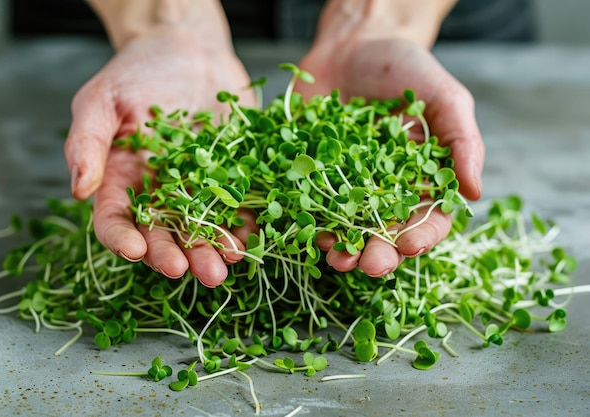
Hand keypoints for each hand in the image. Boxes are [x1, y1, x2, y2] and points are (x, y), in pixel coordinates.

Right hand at [64, 31, 254, 286]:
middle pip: (162, 234)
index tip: (135, 250)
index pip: (116, 219)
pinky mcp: (231, 178)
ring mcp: (197, 189)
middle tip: (184, 270)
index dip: (122, 239)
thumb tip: (79, 188)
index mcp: (122, 180)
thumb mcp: (102, 100)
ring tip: (221, 266)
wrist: (189, 49)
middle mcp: (159, 193)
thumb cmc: (138, 71)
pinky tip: (246, 242)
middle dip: (172, 255)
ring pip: (201, 230)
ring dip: (210, 251)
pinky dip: (242, 228)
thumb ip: (87, 142)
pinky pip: (237, 210)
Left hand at [296, 36, 483, 276]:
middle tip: (372, 265)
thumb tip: (475, 193)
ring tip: (336, 260)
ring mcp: (344, 183)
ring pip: (344, 227)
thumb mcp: (445, 97)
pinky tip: (307, 232)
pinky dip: (306, 221)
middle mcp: (382, 189)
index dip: (422, 236)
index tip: (412, 245)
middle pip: (384, 232)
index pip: (428, 218)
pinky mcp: (310, 172)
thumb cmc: (406, 67)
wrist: (354, 42)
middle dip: (379, 253)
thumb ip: (463, 142)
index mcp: (420, 178)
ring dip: (342, 248)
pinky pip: (307, 202)